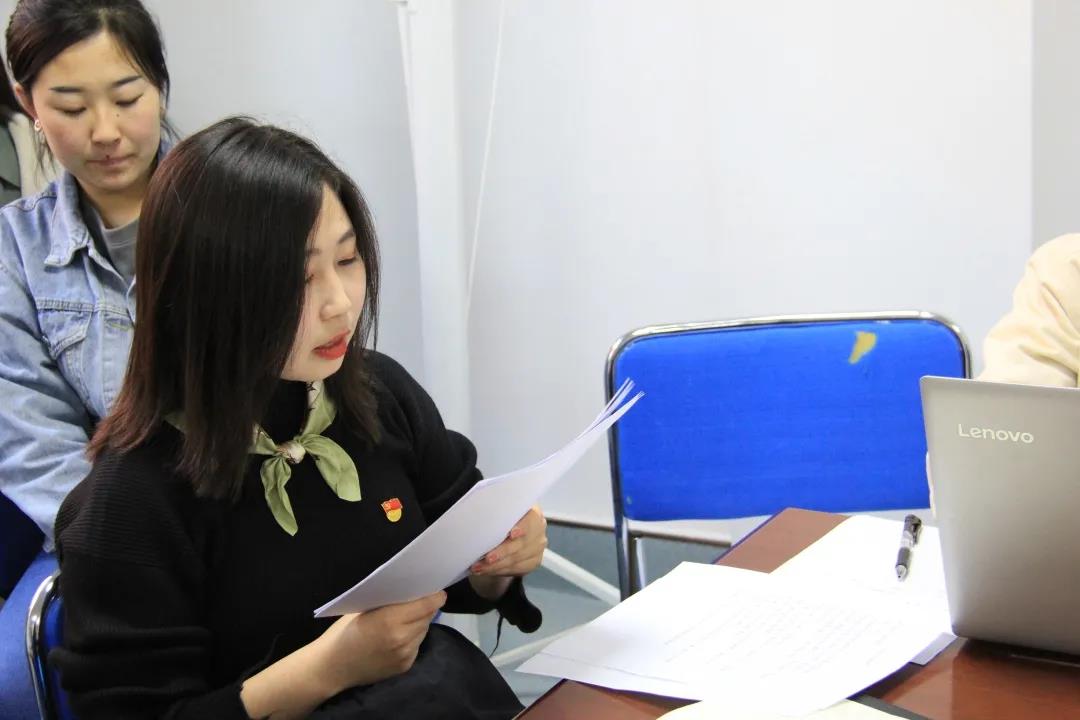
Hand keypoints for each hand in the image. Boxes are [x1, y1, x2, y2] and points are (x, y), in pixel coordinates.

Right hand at [311, 591, 445, 693]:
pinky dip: (413, 638)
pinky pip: (416, 645)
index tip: (439, 591)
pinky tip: (400, 636)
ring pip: (423, 631)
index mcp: (390, 620)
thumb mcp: (362, 609)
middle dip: (427, 608)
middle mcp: (402, 638)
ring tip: (408, 618)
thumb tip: (409, 592)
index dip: (435, 597)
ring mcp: (404, 655)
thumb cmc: (342, 632)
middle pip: (427, 617)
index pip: (425, 605)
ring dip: (420, 623)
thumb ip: (387, 602)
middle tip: (421, 600)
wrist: (331, 668)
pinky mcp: (404, 666)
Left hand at [470, 505, 547, 577]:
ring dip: (496, 565)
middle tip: (486, 558)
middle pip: (522, 542)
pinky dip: (500, 571)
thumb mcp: (500, 511)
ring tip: (479, 567)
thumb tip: (479, 515)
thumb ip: (496, 512)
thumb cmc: (502, 519)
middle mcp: (539, 528)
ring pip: (517, 559)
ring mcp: (538, 546)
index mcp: (532, 512)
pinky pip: (517, 568)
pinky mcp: (534, 561)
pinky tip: (488, 570)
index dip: (522, 527)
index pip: (530, 519)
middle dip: (502, 552)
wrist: (509, 531)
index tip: (511, 534)